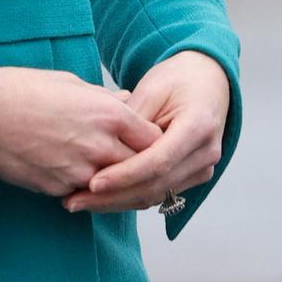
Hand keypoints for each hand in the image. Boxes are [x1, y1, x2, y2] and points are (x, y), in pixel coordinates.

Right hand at [0, 66, 163, 196]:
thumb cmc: (22, 89)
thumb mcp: (69, 83)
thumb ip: (104, 98)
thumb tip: (126, 102)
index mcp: (108, 114)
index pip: (153, 139)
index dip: (153, 142)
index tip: (147, 143)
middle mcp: (100, 145)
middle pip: (141, 168)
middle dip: (140, 167)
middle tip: (137, 167)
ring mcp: (80, 171)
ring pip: (113, 186)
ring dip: (112, 181)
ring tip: (106, 173)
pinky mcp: (59, 188)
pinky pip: (82, 193)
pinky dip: (82, 187)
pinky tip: (72, 174)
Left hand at [60, 51, 228, 214]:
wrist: (206, 81)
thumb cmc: (177, 79)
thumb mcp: (151, 88)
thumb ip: (130, 120)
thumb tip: (103, 149)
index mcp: (198, 126)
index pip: (158, 161)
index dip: (124, 175)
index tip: (93, 183)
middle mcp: (205, 153)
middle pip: (156, 186)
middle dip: (114, 197)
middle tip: (75, 201)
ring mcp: (202, 168)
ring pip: (155, 195)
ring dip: (118, 202)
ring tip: (81, 202)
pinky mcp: (193, 176)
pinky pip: (159, 192)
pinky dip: (130, 196)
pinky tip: (102, 198)